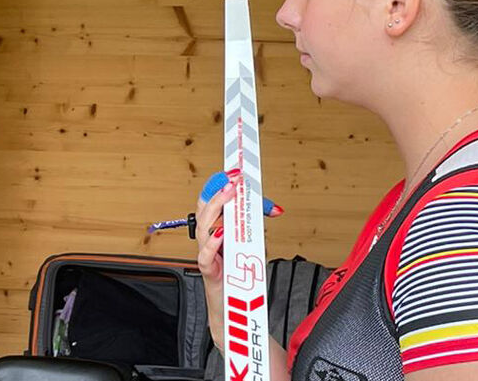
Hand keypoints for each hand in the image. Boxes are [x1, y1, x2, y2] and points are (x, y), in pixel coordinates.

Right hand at [195, 170, 282, 349]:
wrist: (233, 306)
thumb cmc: (238, 274)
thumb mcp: (252, 244)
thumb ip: (257, 226)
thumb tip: (274, 209)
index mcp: (215, 229)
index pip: (211, 201)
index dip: (219, 184)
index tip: (233, 172)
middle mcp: (208, 238)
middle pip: (205, 208)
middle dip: (219, 190)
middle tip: (234, 178)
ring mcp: (206, 252)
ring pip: (204, 225)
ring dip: (216, 207)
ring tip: (228, 194)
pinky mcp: (208, 270)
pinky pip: (206, 254)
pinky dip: (213, 242)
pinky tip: (221, 232)